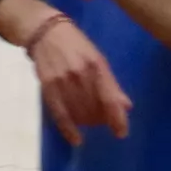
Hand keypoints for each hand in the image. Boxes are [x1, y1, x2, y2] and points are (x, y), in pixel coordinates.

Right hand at [27, 8, 132, 145]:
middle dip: (101, 119)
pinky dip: (69, 129)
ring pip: (79, 114)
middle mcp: (80, 75)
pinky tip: (76, 139)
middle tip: (102, 119)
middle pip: (95, 109)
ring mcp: (62, 82)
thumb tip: (126, 106)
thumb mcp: (98, 59)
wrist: (45, 32)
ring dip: (87, 122)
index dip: (117, 119)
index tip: (121, 133)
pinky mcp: (48, 87)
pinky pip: (60, 115)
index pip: (110, 98)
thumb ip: (111, 84)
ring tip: (89, 121)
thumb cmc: (76, 45)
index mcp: (97, 66)